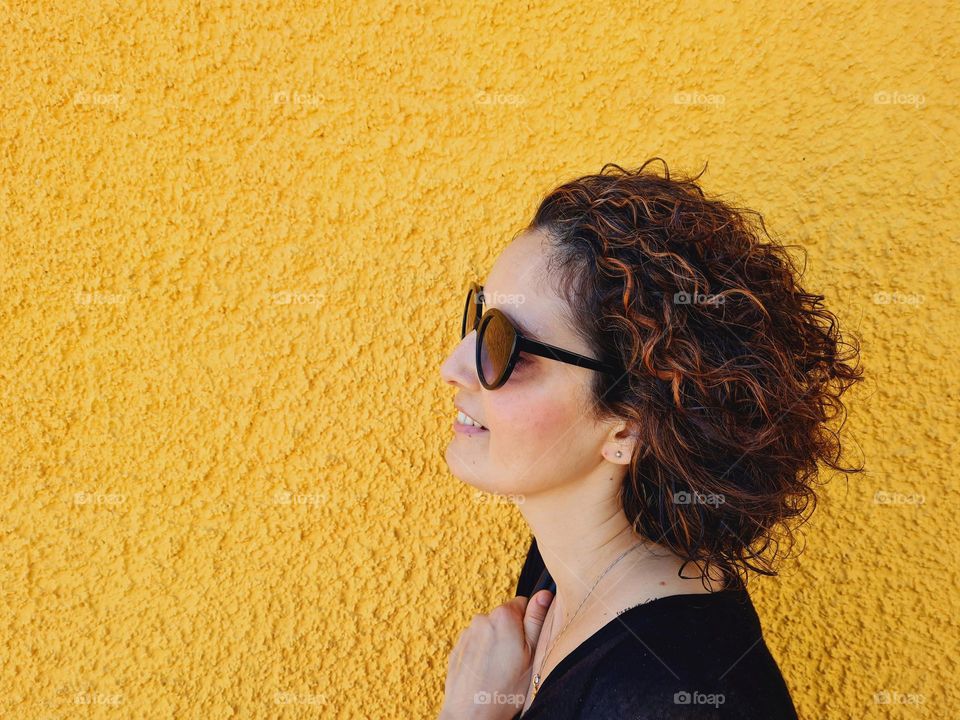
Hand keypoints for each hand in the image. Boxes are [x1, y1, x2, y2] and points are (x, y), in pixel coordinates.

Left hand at [439, 589, 553, 719]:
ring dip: (496, 644)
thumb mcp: (532, 654)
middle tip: (516, 660)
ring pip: (490, 632)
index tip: (528, 644)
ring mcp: (467, 634)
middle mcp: (482, 618)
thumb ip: (537, 620)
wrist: (472, 714)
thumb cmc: (506, 687)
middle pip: (505, 618)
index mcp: (503, 616)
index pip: (522, 604)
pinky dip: (482, 654)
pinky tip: (486, 673)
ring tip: (500, 670)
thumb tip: (544, 593)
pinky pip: (476, 644)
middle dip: (512, 634)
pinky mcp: (457, 649)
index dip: (529, 624)